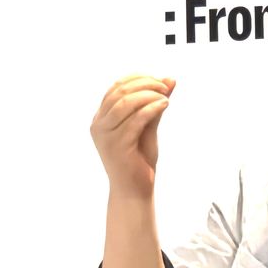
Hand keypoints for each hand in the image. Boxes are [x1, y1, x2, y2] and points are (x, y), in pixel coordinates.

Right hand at [91, 75, 175, 199]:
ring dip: (148, 95)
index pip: (115, 87)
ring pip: (125, 103)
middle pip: (119, 92)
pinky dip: (152, 109)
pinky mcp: (117, 146)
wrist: (134, 189)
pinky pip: (136, 120)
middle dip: (145, 84)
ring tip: (165, 97)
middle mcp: (98, 125)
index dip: (137, 78)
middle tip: (165, 87)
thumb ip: (155, 102)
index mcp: (101, 118)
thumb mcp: (148, 125)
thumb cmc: (139, 158)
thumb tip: (170, 79)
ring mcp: (105, 136)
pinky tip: (164, 105)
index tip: (159, 80)